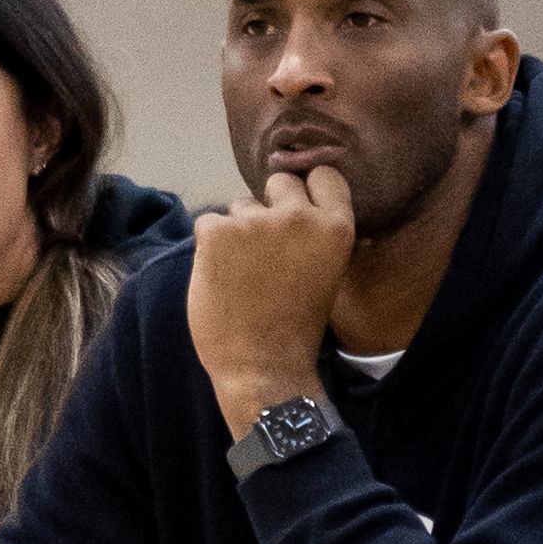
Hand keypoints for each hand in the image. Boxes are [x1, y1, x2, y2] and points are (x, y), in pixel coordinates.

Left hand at [188, 166, 355, 436]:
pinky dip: (208, 248)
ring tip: (242, 277)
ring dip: (237, 232)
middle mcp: (299, 216)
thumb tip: (291, 205)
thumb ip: (314, 236)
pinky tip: (220, 279)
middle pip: (279, 182)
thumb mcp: (326, 273)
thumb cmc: (294, 329)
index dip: (307, 190)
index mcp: (335, 227)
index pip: (323, 175)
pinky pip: (208, 223)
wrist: (262, 368)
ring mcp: (256, 221)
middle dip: (269, 207)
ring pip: (239, 206)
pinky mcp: (217, 232)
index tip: (297, 210)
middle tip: (264, 250)